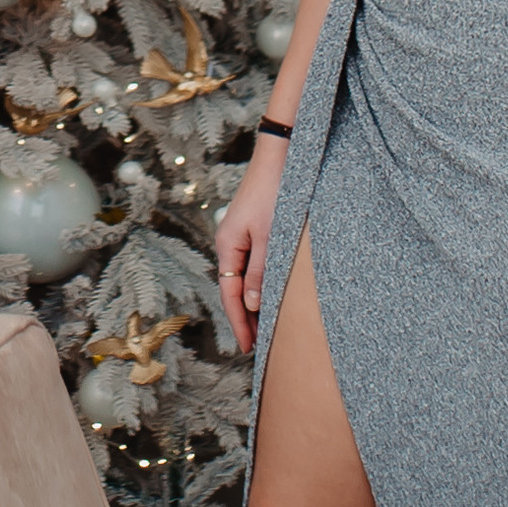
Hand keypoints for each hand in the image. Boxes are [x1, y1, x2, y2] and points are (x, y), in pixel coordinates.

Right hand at [214, 140, 286, 354]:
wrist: (279, 157)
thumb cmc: (274, 194)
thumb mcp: (269, 238)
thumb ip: (260, 273)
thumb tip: (251, 304)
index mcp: (227, 246)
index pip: (229, 295)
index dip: (239, 323)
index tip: (248, 348)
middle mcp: (229, 243)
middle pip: (232, 289)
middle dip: (243, 318)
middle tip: (258, 346)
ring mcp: (239, 237)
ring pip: (241, 279)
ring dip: (251, 303)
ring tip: (264, 328)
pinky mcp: (251, 230)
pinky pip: (250, 266)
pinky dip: (256, 285)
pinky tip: (267, 295)